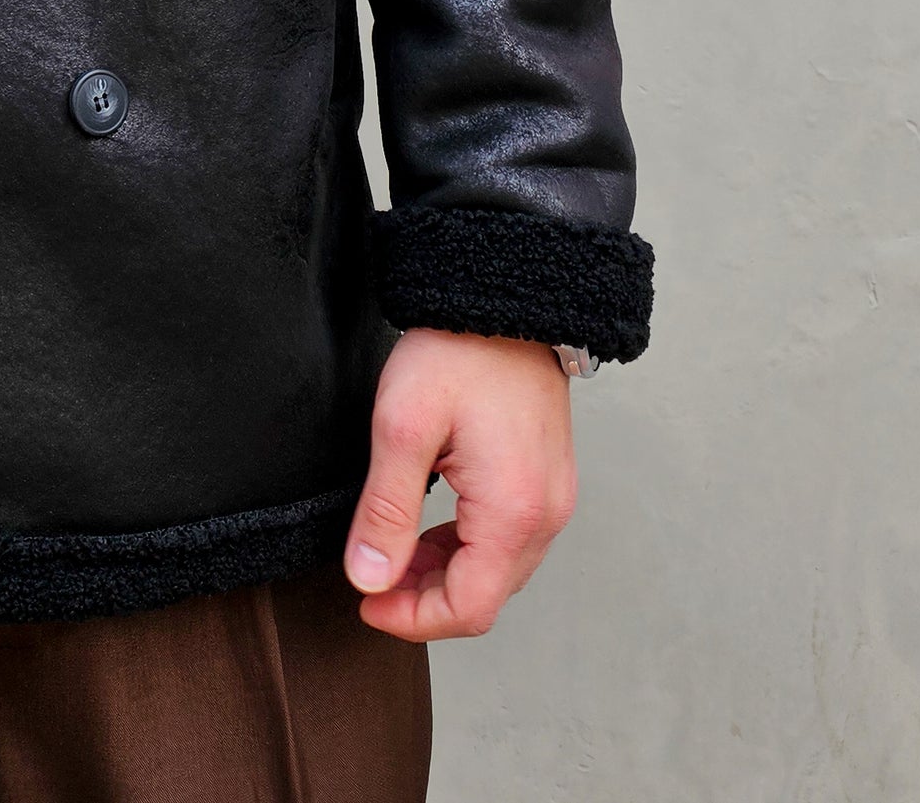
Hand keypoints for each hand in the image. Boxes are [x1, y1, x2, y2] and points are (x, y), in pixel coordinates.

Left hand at [343, 328, 576, 640]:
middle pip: (486, 596)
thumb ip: (386, 510)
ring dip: (444, 574)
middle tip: (371, 575)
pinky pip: (509, 539)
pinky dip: (467, 547)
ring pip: (499, 572)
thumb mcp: (402, 426)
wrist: (503, 299)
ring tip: (393, 549)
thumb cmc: (457, 351)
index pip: (469, 609)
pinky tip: (429, 527)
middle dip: (425, 599)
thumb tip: (369, 579)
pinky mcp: (547, 480)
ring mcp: (552, 498)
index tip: (367, 604)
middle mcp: (545, 515)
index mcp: (513, 512)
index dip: (413, 619)